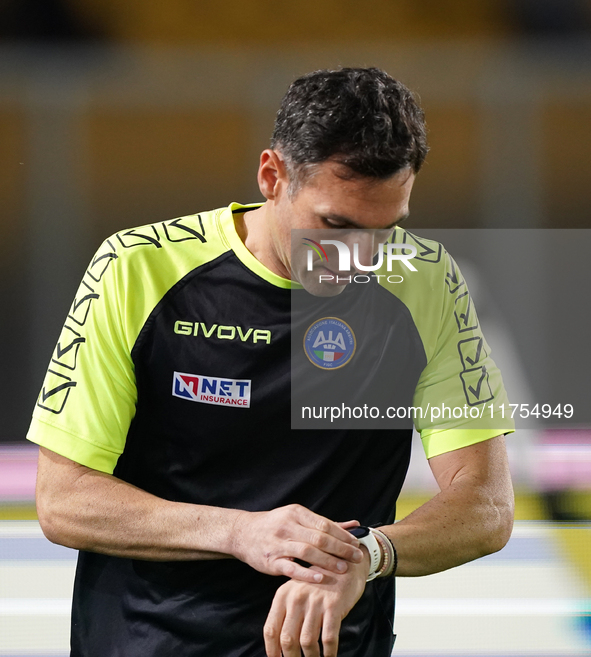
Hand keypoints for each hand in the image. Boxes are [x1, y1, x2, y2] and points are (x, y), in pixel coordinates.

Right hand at [232, 504, 363, 583]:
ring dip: (327, 560)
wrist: (243, 533)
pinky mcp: (270, 561)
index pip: (324, 524)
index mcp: (296, 513)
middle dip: (340, 548)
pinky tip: (320, 577)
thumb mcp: (298, 518)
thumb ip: (325, 523)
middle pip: (319, 537)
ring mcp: (278, 543)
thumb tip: (354, 525)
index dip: (342, 534)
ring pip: (307, 551)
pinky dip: (306, 573)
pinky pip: (291, 567)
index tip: (356, 543)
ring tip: (343, 568)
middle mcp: (287, 526)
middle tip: (356, 557)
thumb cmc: (275, 525)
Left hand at [263, 549, 370, 656]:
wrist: (344, 562)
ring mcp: (315, 601)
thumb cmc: (319, 582)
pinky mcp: (333, 605)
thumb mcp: (297, 590)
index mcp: (283, 595)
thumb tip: (280, 644)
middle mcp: (297, 598)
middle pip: (287, 639)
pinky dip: (329, 652)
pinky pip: (328, 638)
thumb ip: (287, 612)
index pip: (271, 629)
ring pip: (307, 641)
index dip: (272, 651)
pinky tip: (330, 656)